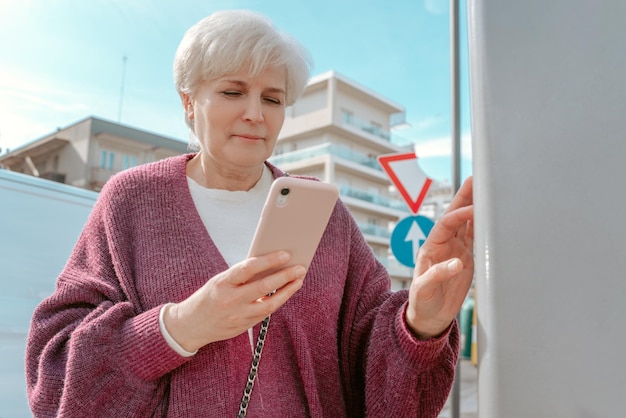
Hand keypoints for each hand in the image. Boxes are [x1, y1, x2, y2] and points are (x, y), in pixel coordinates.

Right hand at [163, 251, 305, 351]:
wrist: (190, 326)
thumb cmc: (209, 297)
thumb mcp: (219, 282)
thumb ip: (241, 276)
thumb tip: (269, 265)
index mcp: (222, 283)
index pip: (248, 268)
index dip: (269, 260)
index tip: (285, 254)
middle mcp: (230, 300)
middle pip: (264, 287)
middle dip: (285, 276)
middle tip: (300, 268)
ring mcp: (238, 316)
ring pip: (270, 304)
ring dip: (287, 291)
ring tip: (298, 280)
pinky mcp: (243, 327)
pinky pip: (265, 313)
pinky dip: (277, 301)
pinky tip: (286, 293)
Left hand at [406, 177, 473, 338]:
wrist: (429, 317)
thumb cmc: (422, 303)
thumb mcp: (424, 290)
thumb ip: (437, 275)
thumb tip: (456, 263)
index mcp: (431, 247)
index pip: (446, 224)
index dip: (458, 215)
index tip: (473, 209)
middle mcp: (443, 244)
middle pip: (455, 215)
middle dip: (465, 197)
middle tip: (476, 180)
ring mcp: (456, 249)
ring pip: (467, 223)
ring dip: (475, 206)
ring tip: (487, 189)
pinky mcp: (467, 258)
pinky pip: (475, 237)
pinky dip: (483, 225)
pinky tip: (492, 214)